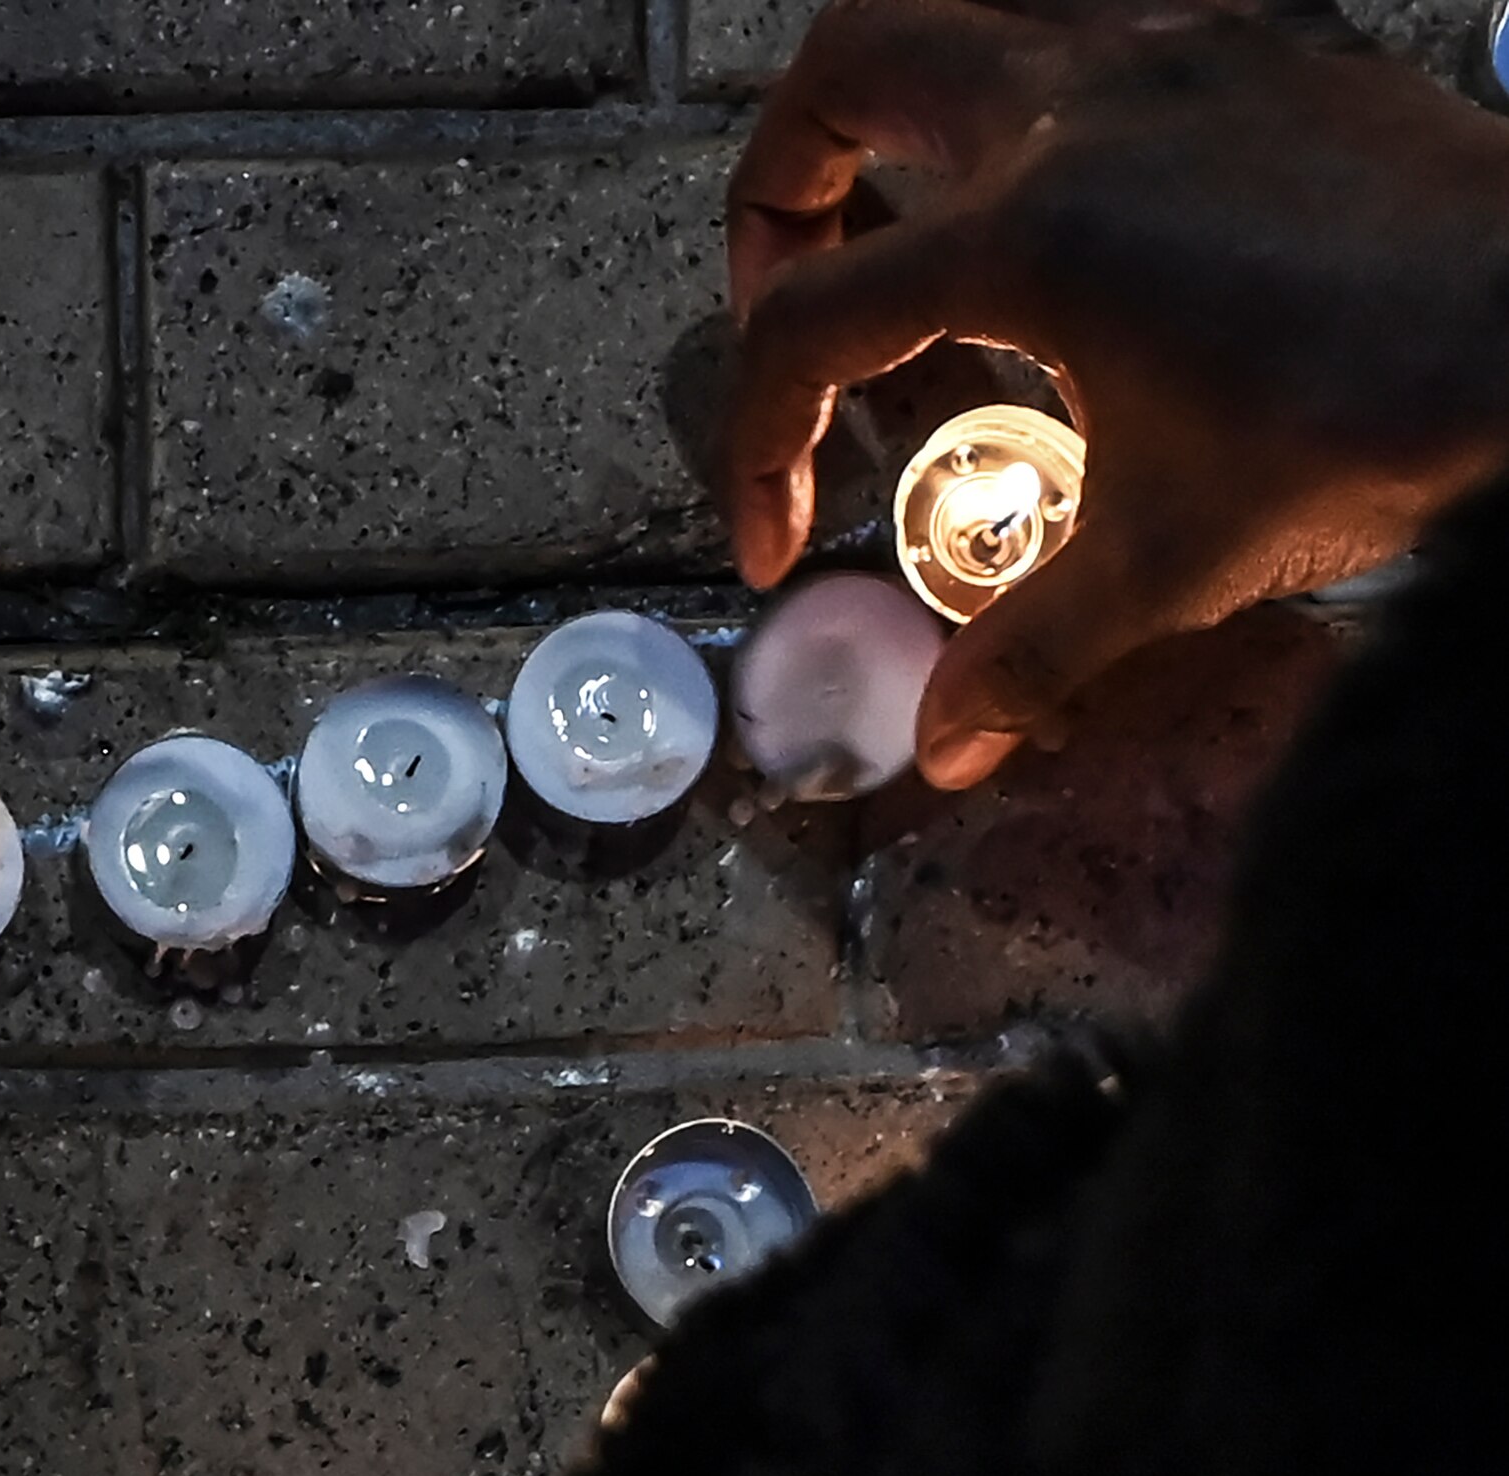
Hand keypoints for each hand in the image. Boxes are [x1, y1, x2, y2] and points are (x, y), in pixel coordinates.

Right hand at [725, 0, 1508, 784]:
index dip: (758, 443)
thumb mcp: (1176, 560)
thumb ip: (1030, 647)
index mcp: (1030, 235)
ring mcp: (1180, 46)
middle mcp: (1084, 103)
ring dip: (902, 92)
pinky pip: (1101, 6)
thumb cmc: (1376, 422)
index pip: (807, 324)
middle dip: (780, 184)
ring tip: (910, 205)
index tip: (782, 537)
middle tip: (797, 290)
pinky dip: (1042, 73)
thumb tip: (950, 742)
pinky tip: (1070, 178)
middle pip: (844, 69)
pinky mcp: (1266, 38)